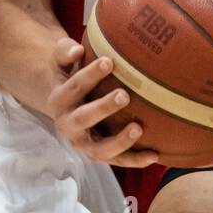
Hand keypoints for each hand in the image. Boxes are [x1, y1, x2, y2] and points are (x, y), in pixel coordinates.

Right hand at [47, 38, 159, 169]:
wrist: (67, 107)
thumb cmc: (71, 77)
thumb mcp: (62, 62)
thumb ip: (65, 52)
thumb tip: (77, 50)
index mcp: (59, 100)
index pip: (74, 87)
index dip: (90, 75)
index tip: (109, 62)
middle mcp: (67, 125)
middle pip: (83, 118)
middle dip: (103, 107)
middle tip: (124, 95)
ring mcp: (82, 144)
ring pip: (98, 150)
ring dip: (119, 141)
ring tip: (138, 128)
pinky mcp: (98, 155)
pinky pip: (117, 161)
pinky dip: (135, 160)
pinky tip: (154, 155)